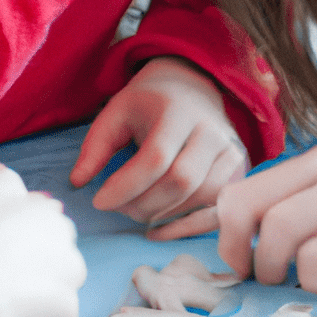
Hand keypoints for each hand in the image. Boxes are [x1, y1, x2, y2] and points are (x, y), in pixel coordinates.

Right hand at [0, 169, 86, 316]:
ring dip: (52, 292)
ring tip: (21, 314)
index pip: (26, 205)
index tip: (0, 258)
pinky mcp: (62, 295)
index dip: (17, 236)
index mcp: (3, 185)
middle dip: (42, 259)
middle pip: (56, 234)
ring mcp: (57, 253)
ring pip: (69, 273)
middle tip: (10, 287)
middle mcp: (39, 211)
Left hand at [69, 56, 246, 234]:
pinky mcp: (239, 170)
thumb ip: (95, 146)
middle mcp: (211, 130)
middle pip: (181, 182)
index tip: (98, 200)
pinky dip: (187, 227)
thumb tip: (78, 183)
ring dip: (163, 215)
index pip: (156, 158)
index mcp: (179, 111)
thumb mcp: (116, 112)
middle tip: (118, 208)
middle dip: (143, 204)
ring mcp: (231, 151)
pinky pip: (217, 209)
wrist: (191, 86)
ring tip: (136, 212)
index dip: (125, 186)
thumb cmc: (148, 103)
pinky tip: (158, 230)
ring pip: (201, 198)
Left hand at [216, 136, 316, 295]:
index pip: (246, 185)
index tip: (242, 258)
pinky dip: (313, 279)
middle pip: (245, 204)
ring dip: (273, 269)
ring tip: (297, 285)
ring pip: (276, 229)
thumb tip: (279, 236)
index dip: (227, 228)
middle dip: (234, 250)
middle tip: (256, 278)